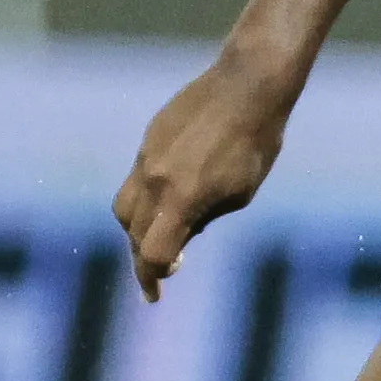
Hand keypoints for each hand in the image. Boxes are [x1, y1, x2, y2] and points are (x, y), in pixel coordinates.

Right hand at [115, 54, 294, 299]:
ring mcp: (146, 156)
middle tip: (159, 277)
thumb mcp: (239, 194)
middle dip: (143, 260)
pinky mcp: (148, 139)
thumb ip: (203, 219)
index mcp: (182, 199)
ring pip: (124, 207)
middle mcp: (155, 179)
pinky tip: (168, 200)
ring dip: (136, 230)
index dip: (152, 279)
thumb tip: (179, 237)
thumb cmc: (256, 144)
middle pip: (134, 234)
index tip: (155, 295)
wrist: (247, 85)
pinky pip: (135, 178)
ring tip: (158, 239)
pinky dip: (145, 199)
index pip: (153, 254)